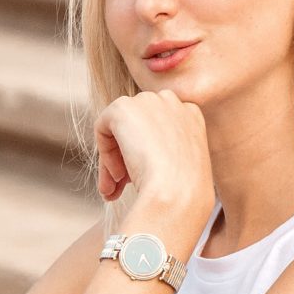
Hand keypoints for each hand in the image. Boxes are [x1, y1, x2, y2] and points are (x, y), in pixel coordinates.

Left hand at [95, 88, 214, 211]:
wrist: (177, 193)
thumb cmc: (183, 191)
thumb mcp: (182, 166)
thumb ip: (162, 152)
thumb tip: (134, 158)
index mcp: (190, 114)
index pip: (158, 129)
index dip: (146, 154)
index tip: (140, 179)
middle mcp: (171, 101)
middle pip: (137, 128)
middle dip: (126, 158)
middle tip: (119, 188)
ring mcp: (147, 101)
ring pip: (119, 130)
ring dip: (114, 161)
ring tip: (112, 191)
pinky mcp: (123, 108)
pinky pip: (103, 128)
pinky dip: (105, 154)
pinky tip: (117, 176)